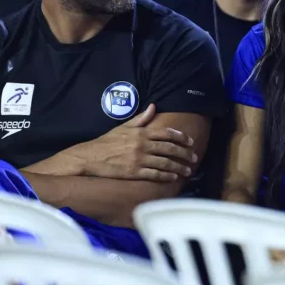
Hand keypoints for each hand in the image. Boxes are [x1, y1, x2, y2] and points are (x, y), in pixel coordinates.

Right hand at [73, 104, 196, 181]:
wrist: (90, 157)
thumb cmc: (107, 142)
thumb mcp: (123, 127)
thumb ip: (141, 118)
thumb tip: (153, 106)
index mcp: (141, 133)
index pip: (166, 133)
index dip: (181, 137)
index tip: (190, 141)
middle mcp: (142, 145)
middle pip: (170, 148)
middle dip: (184, 153)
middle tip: (194, 157)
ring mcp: (139, 159)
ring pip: (165, 163)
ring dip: (179, 167)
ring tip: (188, 170)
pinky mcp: (134, 172)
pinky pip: (155, 174)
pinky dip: (166, 176)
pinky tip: (174, 178)